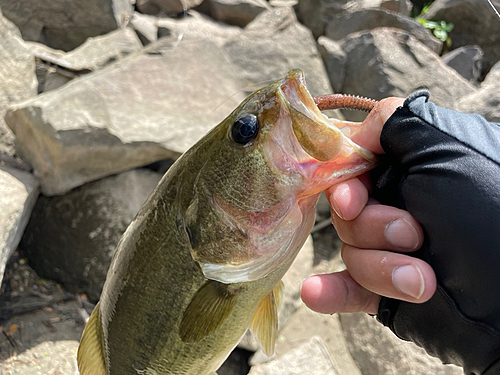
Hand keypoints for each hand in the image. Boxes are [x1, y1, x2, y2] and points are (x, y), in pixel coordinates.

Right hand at [301, 98, 436, 313]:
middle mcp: (400, 203)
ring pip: (349, 249)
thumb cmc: (492, 216)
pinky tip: (314, 293)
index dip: (344, 178)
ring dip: (378, 267)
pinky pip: (345, 288)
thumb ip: (396, 123)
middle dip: (374, 226)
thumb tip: (355, 131)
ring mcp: (391, 248)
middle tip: (414, 235)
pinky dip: (330, 291)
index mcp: (413, 167)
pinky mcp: (386, 288)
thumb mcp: (449, 152)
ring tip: (422, 281)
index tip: (353, 199)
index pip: (353, 160)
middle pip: (346, 207)